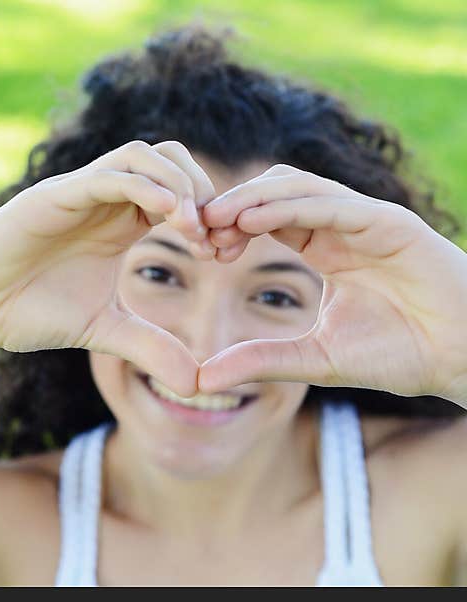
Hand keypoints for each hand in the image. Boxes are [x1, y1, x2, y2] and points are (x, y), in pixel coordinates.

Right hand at [0, 140, 216, 396]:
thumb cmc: (27, 311)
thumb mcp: (103, 331)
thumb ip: (149, 347)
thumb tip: (196, 385)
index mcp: (120, 222)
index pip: (180, 192)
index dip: (211, 216)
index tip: (225, 255)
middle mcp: (104, 199)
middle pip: (172, 159)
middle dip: (205, 191)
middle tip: (215, 239)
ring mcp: (79, 193)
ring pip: (143, 155)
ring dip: (179, 183)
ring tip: (194, 228)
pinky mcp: (53, 196)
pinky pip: (107, 175)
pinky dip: (144, 186)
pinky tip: (168, 216)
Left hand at [196, 164, 466, 405]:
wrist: (460, 359)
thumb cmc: (396, 355)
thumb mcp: (312, 358)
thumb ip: (260, 360)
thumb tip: (201, 378)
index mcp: (324, 249)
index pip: (266, 220)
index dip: (228, 228)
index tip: (198, 248)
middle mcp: (341, 227)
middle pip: (274, 193)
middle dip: (231, 206)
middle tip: (196, 229)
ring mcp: (366, 220)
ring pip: (298, 187)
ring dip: (251, 199)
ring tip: (215, 219)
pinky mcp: (390, 223)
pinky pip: (332, 204)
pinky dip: (289, 207)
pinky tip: (251, 221)